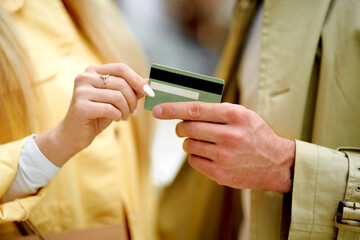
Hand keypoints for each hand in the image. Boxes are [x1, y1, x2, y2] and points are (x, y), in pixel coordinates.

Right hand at [35, 63, 153, 166]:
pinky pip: (110, 109)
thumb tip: (149, 82)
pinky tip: (116, 119)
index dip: (137, 80)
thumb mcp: (116, 99)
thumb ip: (130, 89)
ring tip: (124, 116)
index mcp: (93, 71)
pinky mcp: (81, 106)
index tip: (149, 92)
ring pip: (117, 96)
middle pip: (121, 83)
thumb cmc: (97, 114)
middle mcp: (85, 77)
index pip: (121, 68)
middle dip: (132, 99)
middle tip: (133, 111)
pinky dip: (118, 115)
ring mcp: (81, 91)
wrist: (74, 134)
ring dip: (126, 109)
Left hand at [153, 102, 294, 192]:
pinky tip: (209, 154)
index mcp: (235, 116)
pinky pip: (194, 161)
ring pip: (188, 145)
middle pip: (188, 128)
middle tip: (184, 127)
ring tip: (204, 142)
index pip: (195, 110)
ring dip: (190, 142)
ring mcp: (224, 157)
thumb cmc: (256, 134)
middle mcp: (229, 136)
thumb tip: (185, 109)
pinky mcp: (221, 174)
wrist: (276, 163)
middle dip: (181, 127)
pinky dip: (196, 156)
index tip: (158, 110)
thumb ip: (216, 111)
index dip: (172, 109)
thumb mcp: (243, 114)